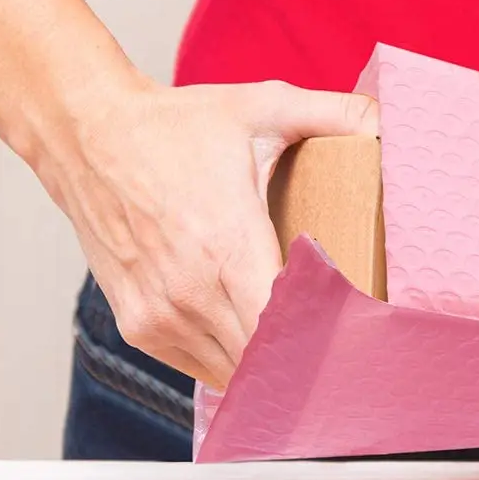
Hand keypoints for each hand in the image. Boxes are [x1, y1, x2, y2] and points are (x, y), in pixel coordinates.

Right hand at [38, 75, 377, 388]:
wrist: (86, 136)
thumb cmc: (175, 126)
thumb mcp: (262, 106)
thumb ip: (335, 112)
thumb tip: (392, 118)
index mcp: (228, 244)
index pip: (287, 326)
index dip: (325, 335)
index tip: (355, 328)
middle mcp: (191, 291)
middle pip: (267, 359)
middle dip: (308, 353)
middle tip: (345, 340)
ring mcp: (160, 315)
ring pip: (235, 372)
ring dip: (270, 362)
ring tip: (304, 339)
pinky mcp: (139, 326)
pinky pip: (200, 366)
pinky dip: (231, 359)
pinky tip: (255, 335)